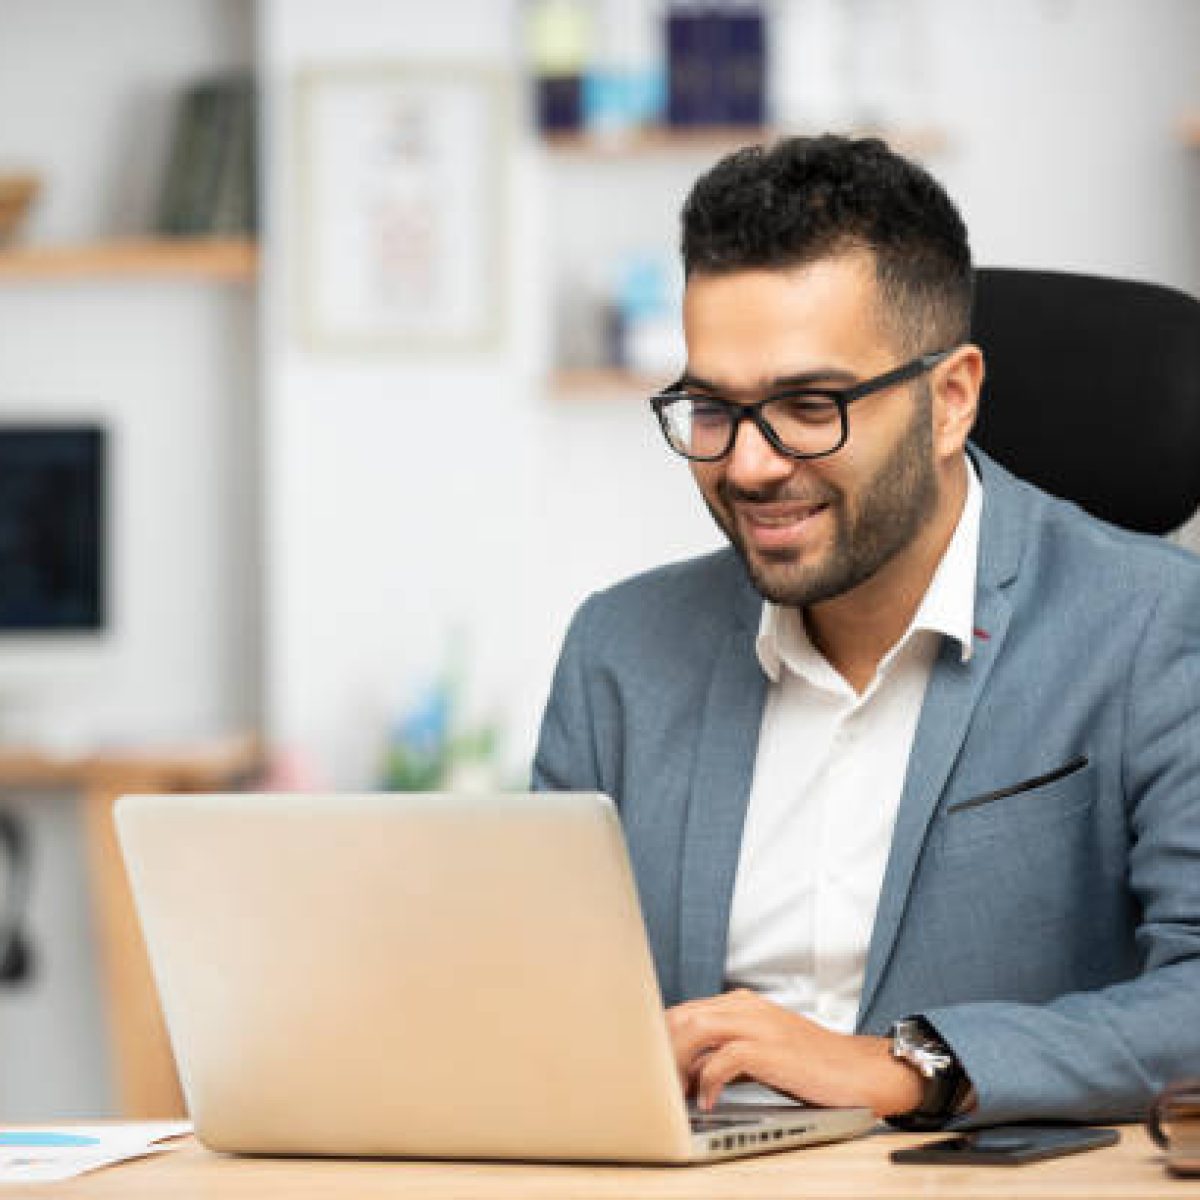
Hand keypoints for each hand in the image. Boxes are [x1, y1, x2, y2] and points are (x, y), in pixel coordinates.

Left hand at [665, 988, 922, 1116]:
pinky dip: (708, 1080)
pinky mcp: (771, 1049)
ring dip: (677, 1062)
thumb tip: (690, 1073)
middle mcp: (747, 1008)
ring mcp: (759, 1025)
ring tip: (673, 1092)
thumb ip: (727, 1054)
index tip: (648, 1065)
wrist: (862, 1070)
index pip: (684, 1010)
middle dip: (661, 1049)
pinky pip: (724, 1059)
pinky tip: (706, 1102)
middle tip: (652, 1082)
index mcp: (742, 1005)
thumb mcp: (763, 1052)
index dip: (661, 1037)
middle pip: (683, 1015)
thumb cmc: (814, 1066)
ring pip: (696, 1029)